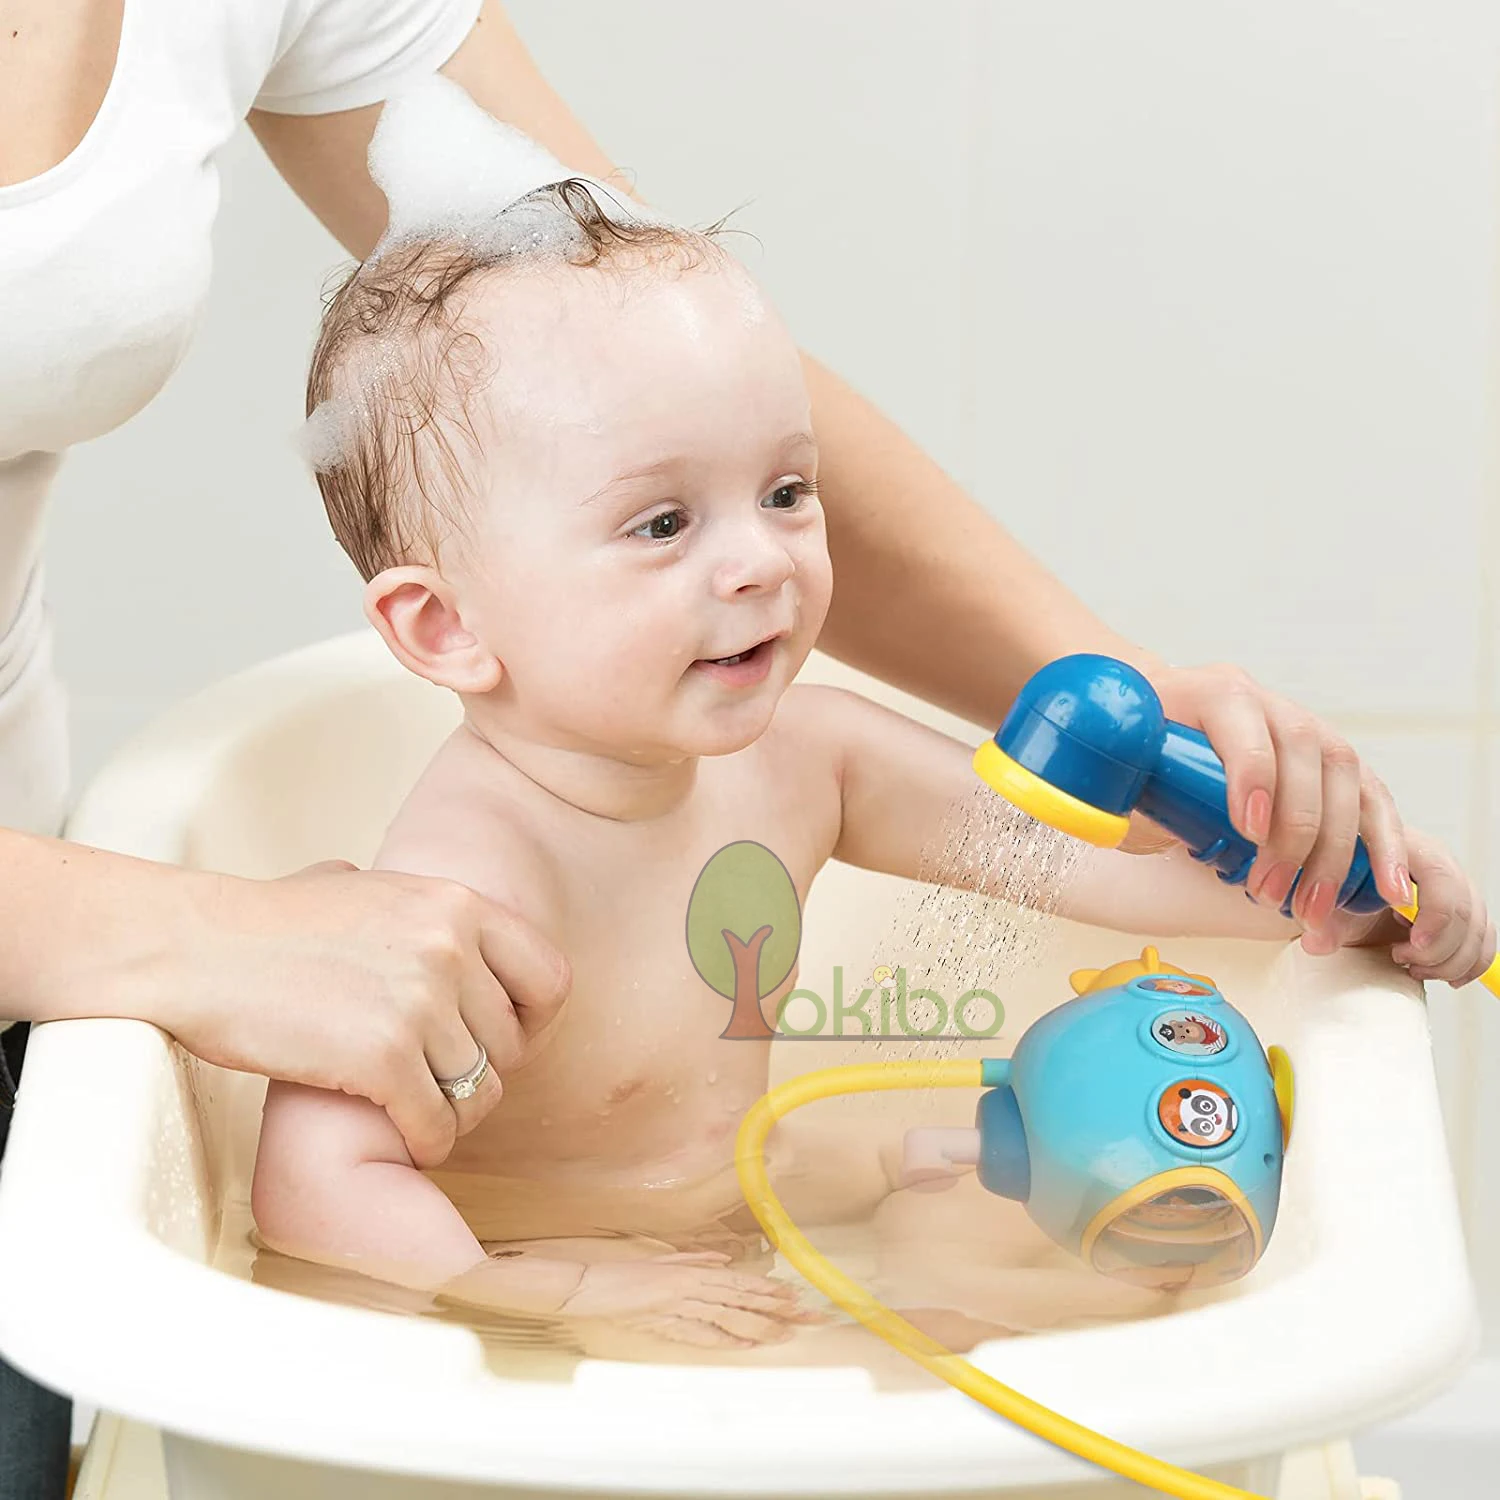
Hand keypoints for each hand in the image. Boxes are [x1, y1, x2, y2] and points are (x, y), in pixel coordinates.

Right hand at [158, 860, 569, 1168]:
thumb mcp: (365, 887)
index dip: (530, 1021)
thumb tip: (441, 917)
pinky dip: (426, 1142)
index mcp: (456, 903)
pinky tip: (405, 1138)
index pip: (549, 977)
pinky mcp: (383, 1058)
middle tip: (440, 1084)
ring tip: (421, 1115)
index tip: (497, 1040)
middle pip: (511, 1044)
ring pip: (480, 1091)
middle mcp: (450, 947)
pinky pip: (437, 1123)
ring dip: (454, 1114)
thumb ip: (417, 908)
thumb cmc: (268, 923)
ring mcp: (419, 1002)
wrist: (197, 950)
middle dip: (480, 1073)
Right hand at [558, 1252, 825, 1348]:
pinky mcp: (666, 1316)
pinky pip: (702, 1329)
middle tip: (811, 1316)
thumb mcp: (663, 1263)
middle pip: (745, 1297)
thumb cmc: (624, 1273)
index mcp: (694, 1271)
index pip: (742, 1283)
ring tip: (790, 1331)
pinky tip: (748, 1343)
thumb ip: (694, 1261)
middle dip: (780, 1308)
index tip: (797, 1298)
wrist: (589, 1282)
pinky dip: (726, 1336)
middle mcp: (693, 1283)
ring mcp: (681, 1300)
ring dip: (762, 1323)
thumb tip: (722, 1260)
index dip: (771, 1291)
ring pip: (731, 1312)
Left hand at [1131, 663, 1410, 934]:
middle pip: (1305, 756)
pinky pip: (1372, 798)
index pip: (1240, 721)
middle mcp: (1268, 703)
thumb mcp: (1123, 763)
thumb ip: (1122, 791)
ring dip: (1336, 853)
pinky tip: (1388, 889)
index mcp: (1210, 690)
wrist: (1163, 714)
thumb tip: (1109, 828)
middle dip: (1295, 835)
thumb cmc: (1141, 748)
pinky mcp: (1335, 762)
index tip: (1248, 829)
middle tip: (1270, 893)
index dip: (1251, 773)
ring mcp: (1309, 728)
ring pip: (1346, 780)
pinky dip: (1384, 846)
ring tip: (1314, 910)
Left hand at [1306, 828, 1496, 987]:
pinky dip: (1471, 963)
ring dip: (1451, 959)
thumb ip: (1318, 918)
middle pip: (1463, 905)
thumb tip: (1317, 942)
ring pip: (1477, 925)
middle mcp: (1432, 859)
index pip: (1439, 875)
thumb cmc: (1331, 887)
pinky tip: (1444, 975)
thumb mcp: (1318, 900)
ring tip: (1413, 966)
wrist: (1336, 894)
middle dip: (1438, 946)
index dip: (1434, 915)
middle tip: (1403, 958)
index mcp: (1398, 844)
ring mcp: (1451, 883)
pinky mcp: (1461, 908)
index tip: (1413, 943)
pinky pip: (1484, 937)